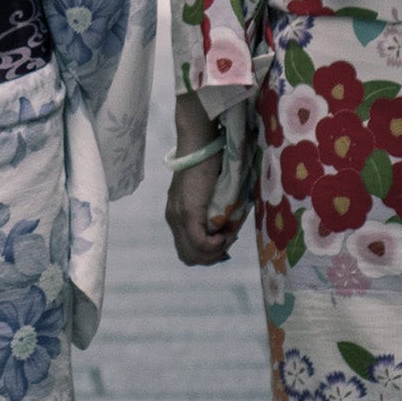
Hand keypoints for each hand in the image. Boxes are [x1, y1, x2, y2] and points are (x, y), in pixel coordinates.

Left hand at [165, 98, 246, 265]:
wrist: (200, 143)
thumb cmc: (211, 163)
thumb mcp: (210, 195)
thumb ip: (213, 212)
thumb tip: (227, 229)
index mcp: (177, 216)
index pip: (187, 250)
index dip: (208, 254)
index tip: (225, 241)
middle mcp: (173, 219)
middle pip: (189, 257)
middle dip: (212, 257)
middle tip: (228, 240)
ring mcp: (178, 217)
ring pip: (193, 254)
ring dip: (215, 251)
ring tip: (228, 236)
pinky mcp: (187, 212)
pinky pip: (199, 242)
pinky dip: (215, 244)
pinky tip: (226, 233)